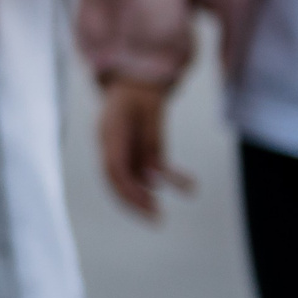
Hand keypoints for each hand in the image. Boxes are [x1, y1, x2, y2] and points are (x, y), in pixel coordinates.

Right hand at [96, 77, 193, 219]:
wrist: (135, 80)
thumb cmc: (139, 93)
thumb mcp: (148, 110)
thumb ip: (151, 139)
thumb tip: (156, 174)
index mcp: (109, 135)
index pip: (113, 168)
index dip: (127, 189)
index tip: (147, 203)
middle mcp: (113, 147)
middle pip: (118, 181)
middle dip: (133, 201)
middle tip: (155, 217)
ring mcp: (125, 151)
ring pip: (131, 181)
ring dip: (144, 198)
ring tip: (159, 215)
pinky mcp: (141, 152)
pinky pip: (153, 170)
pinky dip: (170, 179)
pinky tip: (188, 185)